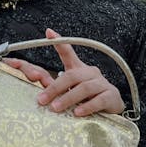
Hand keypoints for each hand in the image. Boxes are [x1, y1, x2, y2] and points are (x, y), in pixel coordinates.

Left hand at [3, 28, 123, 117]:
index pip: (68, 53)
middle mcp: (90, 72)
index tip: (49, 33)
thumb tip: (34, 75)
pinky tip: (77, 113)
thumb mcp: (67, 89)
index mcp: (78, 69)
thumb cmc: (86, 97)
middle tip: (42, 100)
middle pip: (72, 75)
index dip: (59, 42)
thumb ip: (51, 83)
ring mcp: (102, 84)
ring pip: (84, 88)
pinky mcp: (111, 96)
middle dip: (54, 88)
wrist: (111, 107)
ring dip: (68, 98)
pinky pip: (99, 100)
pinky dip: (87, 106)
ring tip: (56, 108)